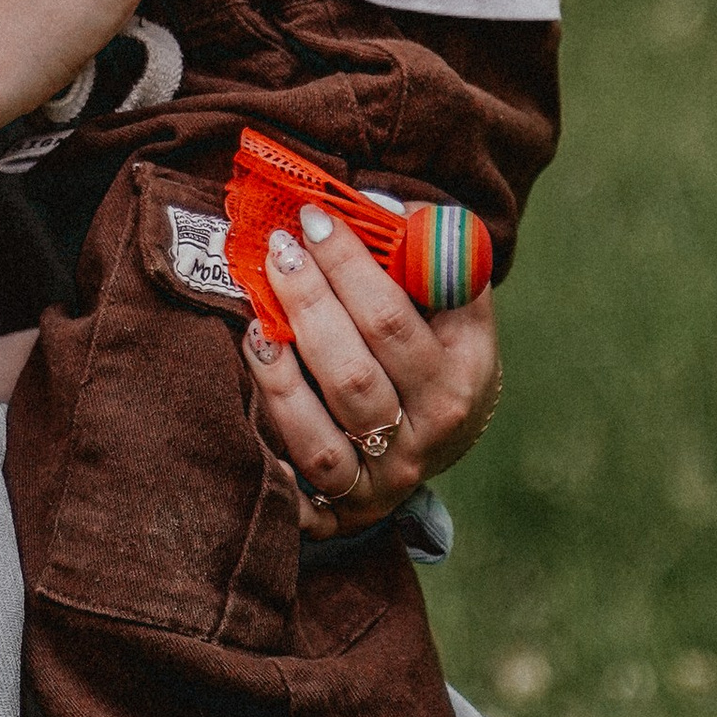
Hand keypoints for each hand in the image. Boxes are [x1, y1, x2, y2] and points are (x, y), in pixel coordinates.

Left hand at [240, 204, 501, 538]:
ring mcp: (387, 477)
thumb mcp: (453, 297)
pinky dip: (275, 465)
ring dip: (280, 380)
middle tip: (277, 253)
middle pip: (353, 374)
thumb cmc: (437, 342)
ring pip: (322, 438)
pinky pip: (304, 495)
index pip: (394, 319)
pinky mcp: (348, 510)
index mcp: (462, 374)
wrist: (445, 431)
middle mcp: (429, 432)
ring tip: (256, 326)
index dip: (348, 266)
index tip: (312, 219)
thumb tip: (376, 206)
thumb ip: (425, 250)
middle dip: (307, 306)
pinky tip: (254, 426)